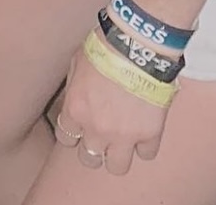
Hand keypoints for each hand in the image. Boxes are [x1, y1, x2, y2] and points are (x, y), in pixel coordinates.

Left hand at [54, 44, 169, 176]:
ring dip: (118, 155)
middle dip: (93, 149)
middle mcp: (96, 128)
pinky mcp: (149, 134)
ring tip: (122, 142)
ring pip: (117, 167)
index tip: (80, 127)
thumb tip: (76, 96)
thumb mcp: (77, 62)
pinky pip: (146, 155)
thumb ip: (74, 87)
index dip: (73, 133)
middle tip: (101, 137)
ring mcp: (123, 135)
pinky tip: (144, 131)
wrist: (136, 47)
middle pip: (89, 159)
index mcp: (76, 110)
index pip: (66, 138)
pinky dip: (145, 146)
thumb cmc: (104, 48)